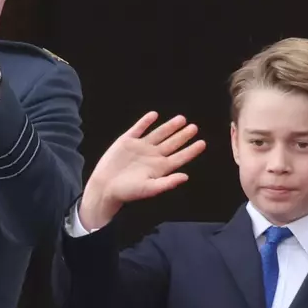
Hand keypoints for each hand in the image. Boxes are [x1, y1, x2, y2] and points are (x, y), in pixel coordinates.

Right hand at [79, 112, 205, 229]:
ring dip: (169, 126)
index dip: (191, 150)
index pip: (180, 157)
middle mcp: (153, 156)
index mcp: (160, 168)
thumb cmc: (128, 191)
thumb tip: (186, 177)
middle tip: (195, 127)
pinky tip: (154, 115)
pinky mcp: (127, 141)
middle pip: (172, 143)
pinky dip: (145, 122)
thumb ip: (167, 182)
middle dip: (183, 135)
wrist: (105, 187)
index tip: (202, 143)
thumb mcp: (149, 188)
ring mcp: (141, 147)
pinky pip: (139, 129)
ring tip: (181, 119)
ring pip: (158, 134)